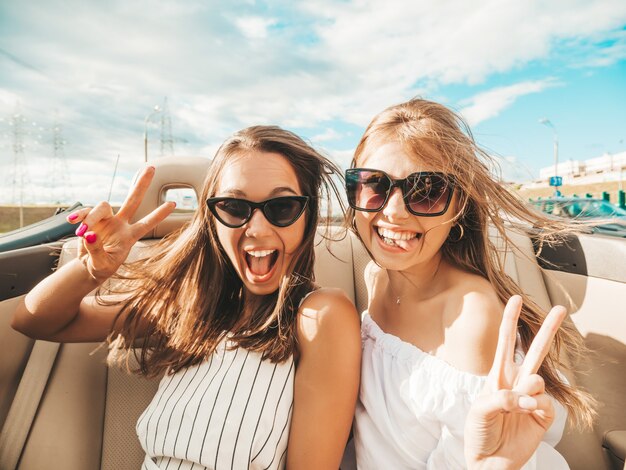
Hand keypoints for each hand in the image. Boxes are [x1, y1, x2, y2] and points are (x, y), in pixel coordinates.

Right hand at [66, 166, 174, 281]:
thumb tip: (89, 234)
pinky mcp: (91, 220)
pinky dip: (78, 215)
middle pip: (133, 200)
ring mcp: (106, 220)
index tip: (173, 203)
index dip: (159, 214)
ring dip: (90, 217)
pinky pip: (85, 212)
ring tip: (80, 233)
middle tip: (151, 167)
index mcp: (129, 236)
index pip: (147, 223)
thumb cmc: (100, 267)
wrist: (88, 268)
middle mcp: (120, 224)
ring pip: (102, 206)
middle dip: (141, 184)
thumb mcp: (101, 264)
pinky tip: (71, 222)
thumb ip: (96, 250)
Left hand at [464, 295, 566, 469]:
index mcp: (497, 376)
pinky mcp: (543, 415)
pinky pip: (544, 402)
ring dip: (527, 390)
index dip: (510, 321)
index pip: (505, 343)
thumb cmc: (479, 433)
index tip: (516, 299)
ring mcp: (531, 398)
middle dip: (547, 330)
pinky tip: (526, 413)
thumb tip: (524, 395)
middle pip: (535, 351)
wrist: (489, 462)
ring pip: (539, 377)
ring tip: (517, 406)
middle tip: (560, 309)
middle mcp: (516, 383)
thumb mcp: (479, 410)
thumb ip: (500, 397)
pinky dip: (534, 406)